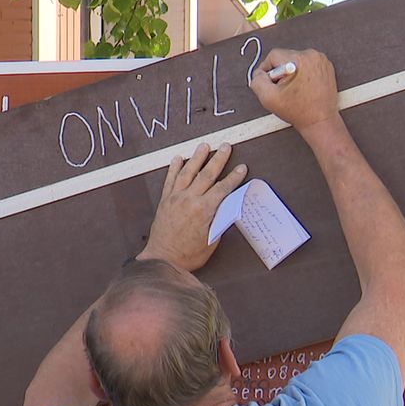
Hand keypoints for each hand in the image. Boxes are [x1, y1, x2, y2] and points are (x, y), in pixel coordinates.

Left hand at [139, 143, 246, 271]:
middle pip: (207, 174)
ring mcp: (175, 198)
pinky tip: (178, 158)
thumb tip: (227, 206)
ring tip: (204, 145)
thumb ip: (219, 221)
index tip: (242, 168)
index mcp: (204, 210)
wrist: (162, 259)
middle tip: (226, 146)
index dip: (234, 177)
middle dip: (218, 159)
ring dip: (197, 158)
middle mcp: (189, 200)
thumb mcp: (212, 240)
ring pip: (188, 172)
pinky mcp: (165, 201)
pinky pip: (170, 180)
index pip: (223, 188)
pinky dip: (174, 168)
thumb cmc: (189, 254)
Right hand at [250, 48, 340, 130]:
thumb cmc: (299, 111)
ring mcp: (321, 60)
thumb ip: (257, 81)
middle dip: (280, 72)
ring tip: (295, 89)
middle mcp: (312, 56)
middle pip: (284, 57)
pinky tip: (303, 87)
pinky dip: (302, 74)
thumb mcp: (268, 98)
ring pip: (295, 60)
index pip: (273, 56)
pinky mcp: (326, 65)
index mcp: (299, 60)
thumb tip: (258, 73)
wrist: (320, 121)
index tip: (270, 83)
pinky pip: (306, 64)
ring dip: (291, 72)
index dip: (266, 70)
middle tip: (284, 89)